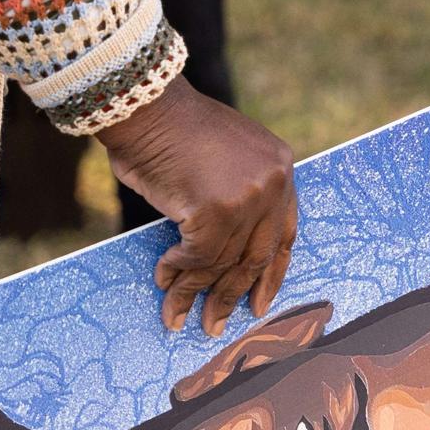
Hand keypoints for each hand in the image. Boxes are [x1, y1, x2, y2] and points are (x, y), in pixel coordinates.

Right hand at [94, 77, 298, 335]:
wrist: (145, 103)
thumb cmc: (172, 128)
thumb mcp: (225, 156)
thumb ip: (238, 192)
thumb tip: (224, 250)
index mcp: (280, 168)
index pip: (285, 234)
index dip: (271, 274)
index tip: (259, 304)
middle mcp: (272, 184)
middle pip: (255, 257)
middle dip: (232, 296)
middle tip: (217, 326)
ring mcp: (246, 198)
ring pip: (222, 264)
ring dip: (194, 294)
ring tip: (176, 317)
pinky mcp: (215, 211)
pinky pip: (196, 258)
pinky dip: (177, 274)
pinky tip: (163, 280)